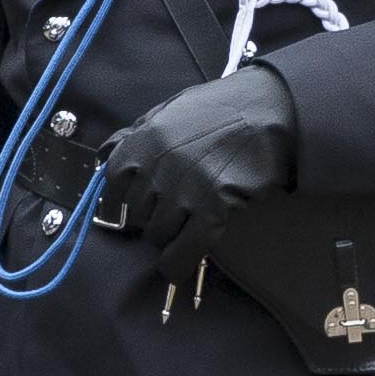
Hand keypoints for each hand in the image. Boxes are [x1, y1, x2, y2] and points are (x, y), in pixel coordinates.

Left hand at [98, 64, 299, 251]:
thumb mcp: (169, 109)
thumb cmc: (220, 107)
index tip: (141, 197)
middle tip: (172, 210)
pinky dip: (176, 264)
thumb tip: (104, 154)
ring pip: (157, 234)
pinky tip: (176, 268)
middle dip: (150, 215)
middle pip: (136, 213)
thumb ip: (136, 134)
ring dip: (168, 236)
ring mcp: (185, 190)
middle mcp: (158, 167)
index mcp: (143, 141)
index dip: (127, 194)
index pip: (113, 183)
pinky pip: (183, 251)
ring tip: (184, 225)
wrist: (270, 110)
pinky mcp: (213, 210)